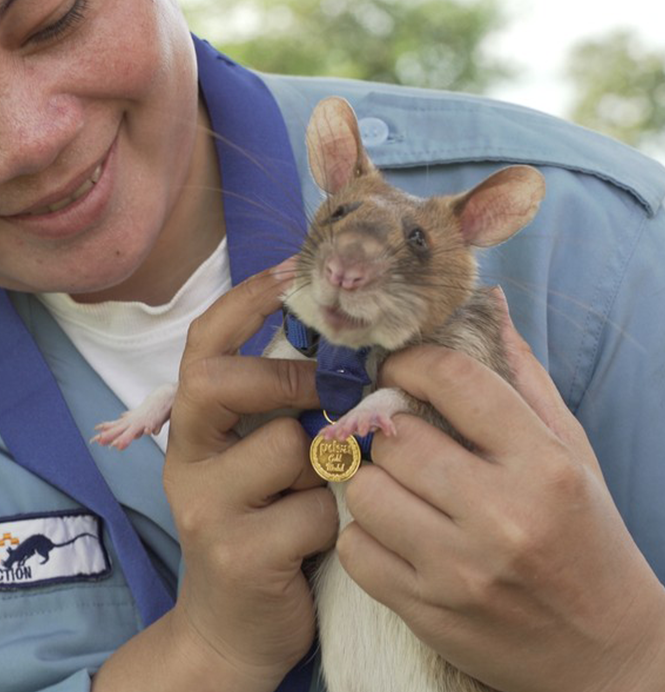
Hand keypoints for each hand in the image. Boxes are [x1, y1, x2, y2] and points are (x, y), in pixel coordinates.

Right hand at [163, 264, 336, 688]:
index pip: (202, 345)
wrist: (233, 629)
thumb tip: (352, 348)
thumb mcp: (261, 463)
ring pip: (286, 448)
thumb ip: (284, 413)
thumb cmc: (265, 529)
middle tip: (327, 394)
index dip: (245, 301)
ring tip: (326, 495)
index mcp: (194, 429)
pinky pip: (312, 511)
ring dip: (327, 467)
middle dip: (287, 378)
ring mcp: (205, 507)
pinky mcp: (237, 553)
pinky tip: (322, 541)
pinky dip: (334, 522)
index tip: (293, 267)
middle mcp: (187, 460)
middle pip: (220, 382)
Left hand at [339, 291, 664, 691]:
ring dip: (371, 482)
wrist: (604, 653)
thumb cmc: (583, 538)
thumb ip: (521, 380)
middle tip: (400, 437)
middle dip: (389, 430)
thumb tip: (482, 305)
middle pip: (395, 437)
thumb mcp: (569, 454)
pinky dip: (364, 537)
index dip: (413, 362)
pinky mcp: (426, 611)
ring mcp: (459, 569)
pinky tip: (394, 535)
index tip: (400, 368)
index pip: (455, 380)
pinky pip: (354, 549)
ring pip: (363, 490)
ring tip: (399, 487)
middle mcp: (502, 516)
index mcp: (543, 466)